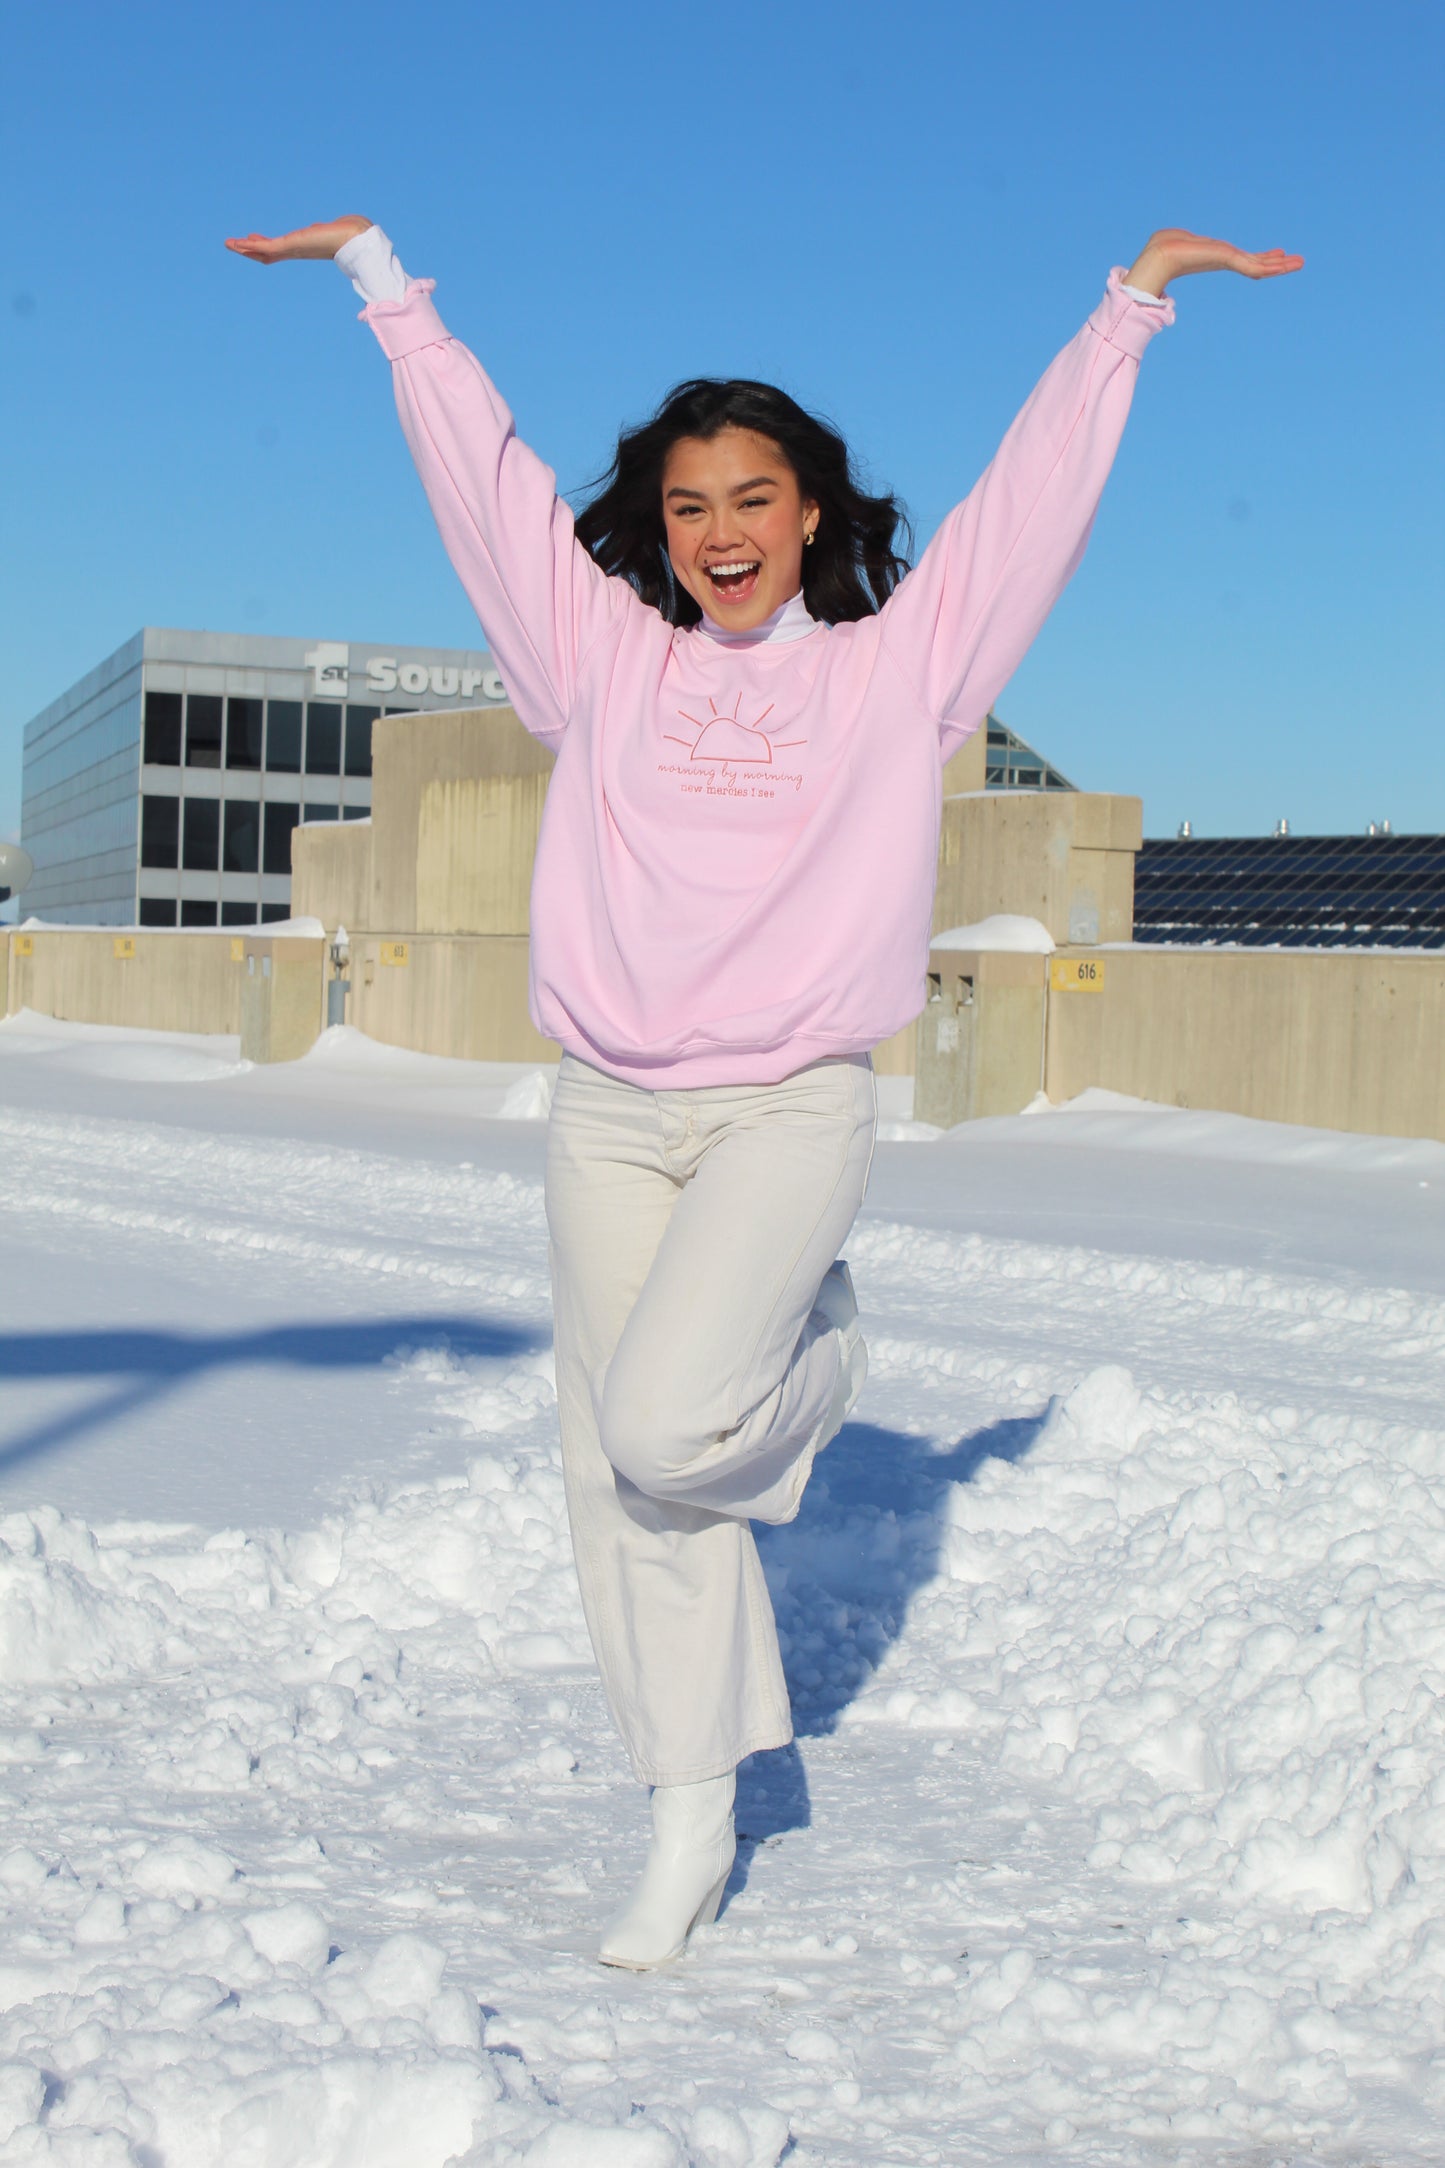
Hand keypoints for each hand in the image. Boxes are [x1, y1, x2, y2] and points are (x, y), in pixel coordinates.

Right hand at [224, 217, 372, 264]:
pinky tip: (239, 242)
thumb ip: (328, 229)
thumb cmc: (351, 234)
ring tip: (228, 243)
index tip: (253, 239)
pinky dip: (251, 245)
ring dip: (244, 248)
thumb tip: (332, 226)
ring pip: (263, 251)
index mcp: (304, 246)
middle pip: (267, 253)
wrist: (354, 239)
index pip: (279, 249)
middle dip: (250, 249)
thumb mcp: (334, 229)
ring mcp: (292, 249)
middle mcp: (296, 250)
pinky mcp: (290, 245)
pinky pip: (266, 246)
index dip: (265, 246)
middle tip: (233, 244)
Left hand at [1124, 228, 1303, 296]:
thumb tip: (1168, 239)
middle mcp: (1226, 260)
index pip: (1246, 258)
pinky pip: (1251, 266)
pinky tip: (1280, 265)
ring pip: (1258, 266)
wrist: (1161, 254)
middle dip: (1278, 264)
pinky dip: (1266, 266)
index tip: (1278, 254)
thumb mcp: (1182, 241)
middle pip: (1257, 264)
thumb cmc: (1166, 245)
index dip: (1263, 257)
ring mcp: (1227, 261)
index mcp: (1219, 255)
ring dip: (1280, 265)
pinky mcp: (1226, 260)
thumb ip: (1183, 242)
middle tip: (1299, 262)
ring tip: (1299, 263)